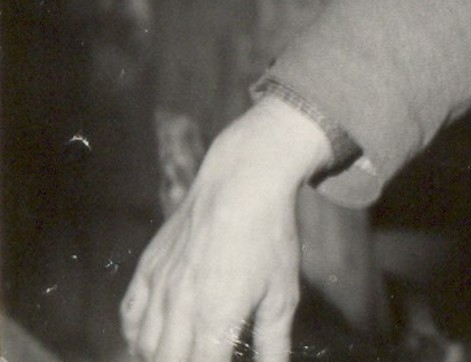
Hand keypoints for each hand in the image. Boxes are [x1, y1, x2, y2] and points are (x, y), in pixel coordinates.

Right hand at [121, 97, 331, 361]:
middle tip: (204, 357)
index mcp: (215, 320)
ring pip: (144, 346)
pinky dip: (136, 336)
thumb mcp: (282, 294)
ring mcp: (158, 289)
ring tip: (181, 354)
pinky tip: (149, 341)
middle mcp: (179, 309)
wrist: (241, 184)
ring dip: (159, 357)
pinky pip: (129, 316)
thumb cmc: (270, 239)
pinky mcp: (147, 270)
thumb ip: (273, 341)